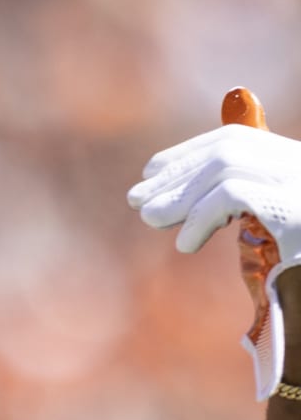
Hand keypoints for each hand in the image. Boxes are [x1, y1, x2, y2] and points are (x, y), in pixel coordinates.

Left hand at [129, 121, 300, 398]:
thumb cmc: (294, 279)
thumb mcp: (264, 234)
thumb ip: (235, 206)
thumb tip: (184, 200)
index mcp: (294, 166)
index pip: (238, 140)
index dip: (190, 152)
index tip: (151, 172)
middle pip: (230, 149)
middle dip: (177, 172)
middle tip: (136, 199)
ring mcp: (300, 186)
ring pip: (227, 166)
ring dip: (180, 194)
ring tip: (150, 219)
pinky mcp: (296, 213)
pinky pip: (234, 194)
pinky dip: (201, 216)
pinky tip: (186, 244)